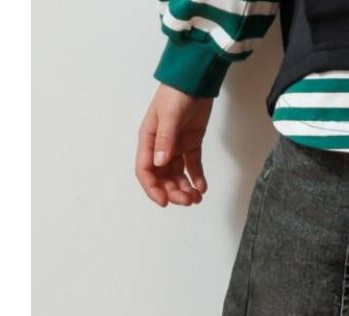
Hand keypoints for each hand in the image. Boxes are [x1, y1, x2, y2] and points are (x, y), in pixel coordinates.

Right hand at [136, 84, 213, 206]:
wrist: (196, 79)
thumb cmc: (177, 92)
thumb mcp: (169, 115)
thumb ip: (165, 139)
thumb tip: (159, 163)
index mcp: (149, 139)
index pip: (145, 169)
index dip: (152, 188)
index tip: (165, 202)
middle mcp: (160, 145)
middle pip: (163, 177)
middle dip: (173, 192)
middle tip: (188, 200)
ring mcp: (176, 146)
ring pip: (177, 175)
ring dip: (185, 188)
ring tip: (197, 197)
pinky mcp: (191, 144)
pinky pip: (192, 166)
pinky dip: (197, 178)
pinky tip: (203, 187)